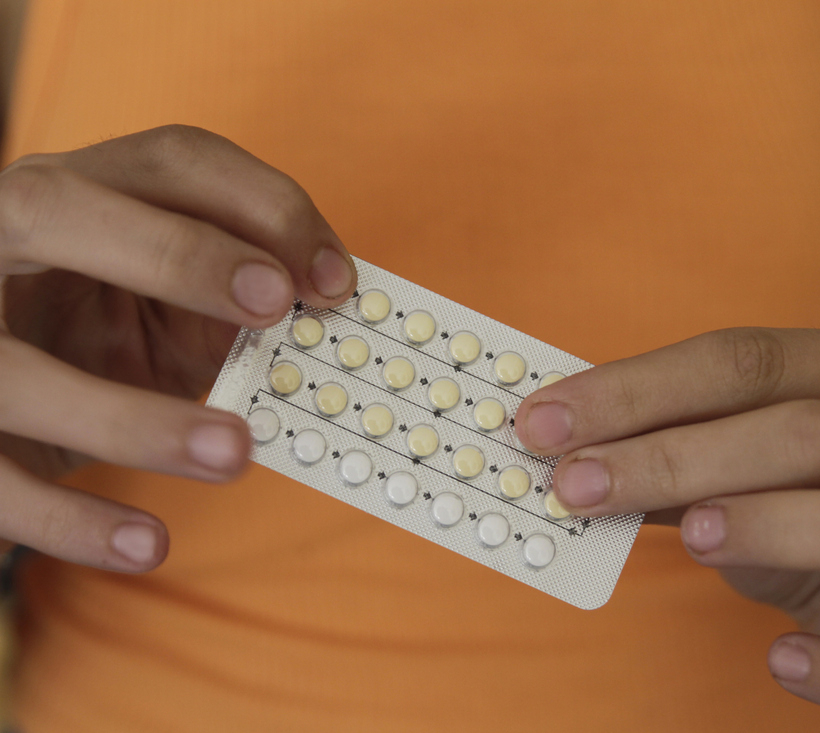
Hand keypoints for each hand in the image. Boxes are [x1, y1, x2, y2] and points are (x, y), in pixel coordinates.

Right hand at [0, 125, 355, 571]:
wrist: (7, 402)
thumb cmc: (107, 336)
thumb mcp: (174, 308)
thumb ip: (240, 307)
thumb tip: (335, 327)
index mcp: (79, 192)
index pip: (170, 161)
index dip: (260, 205)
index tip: (333, 280)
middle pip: (55, 208)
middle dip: (175, 253)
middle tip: (276, 303)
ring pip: (15, 368)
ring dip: (131, 416)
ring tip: (234, 453)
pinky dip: (69, 521)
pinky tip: (149, 546)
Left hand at [515, 328, 819, 723]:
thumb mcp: (755, 462)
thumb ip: (681, 450)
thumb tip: (567, 447)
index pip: (756, 357)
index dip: (640, 388)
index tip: (546, 421)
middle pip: (817, 430)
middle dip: (679, 454)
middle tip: (577, 485)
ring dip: (781, 524)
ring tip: (691, 537)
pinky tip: (784, 660)